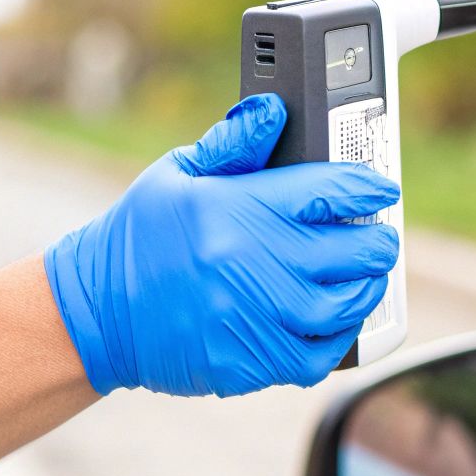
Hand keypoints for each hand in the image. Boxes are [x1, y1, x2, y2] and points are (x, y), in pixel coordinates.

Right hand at [46, 94, 399, 397]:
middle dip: (376, 243)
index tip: (381, 188)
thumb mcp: (178, 174)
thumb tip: (275, 112)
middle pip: (351, 254)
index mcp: (236, 209)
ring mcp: (250, 318)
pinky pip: (313, 357)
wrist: (94, 312)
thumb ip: (234, 145)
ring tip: (363, 280)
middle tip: (379, 238)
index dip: (366, 188)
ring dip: (363, 293)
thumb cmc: (138, 238)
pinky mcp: (246, 363)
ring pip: (341, 309)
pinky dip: (335, 340)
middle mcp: (250, 264)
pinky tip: (332, 322)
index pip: (328, 191)